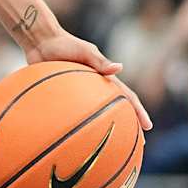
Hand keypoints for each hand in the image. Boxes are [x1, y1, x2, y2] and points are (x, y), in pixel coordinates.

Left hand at [24, 31, 153, 130]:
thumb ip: (99, 60)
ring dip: (105, 129)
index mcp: (104, 77)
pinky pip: (73, 114)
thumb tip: (119, 68)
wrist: (39, 41)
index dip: (138, 111)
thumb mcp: (83, 50)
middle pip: (116, 109)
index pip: (126, 97)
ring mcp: (80, 93)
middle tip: (138, 143)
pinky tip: (74, 139)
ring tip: (110, 147)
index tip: (148, 127)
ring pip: (96, 115)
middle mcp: (95, 87)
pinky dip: (77, 125)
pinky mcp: (64, 96)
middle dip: (128, 126)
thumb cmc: (63, 43)